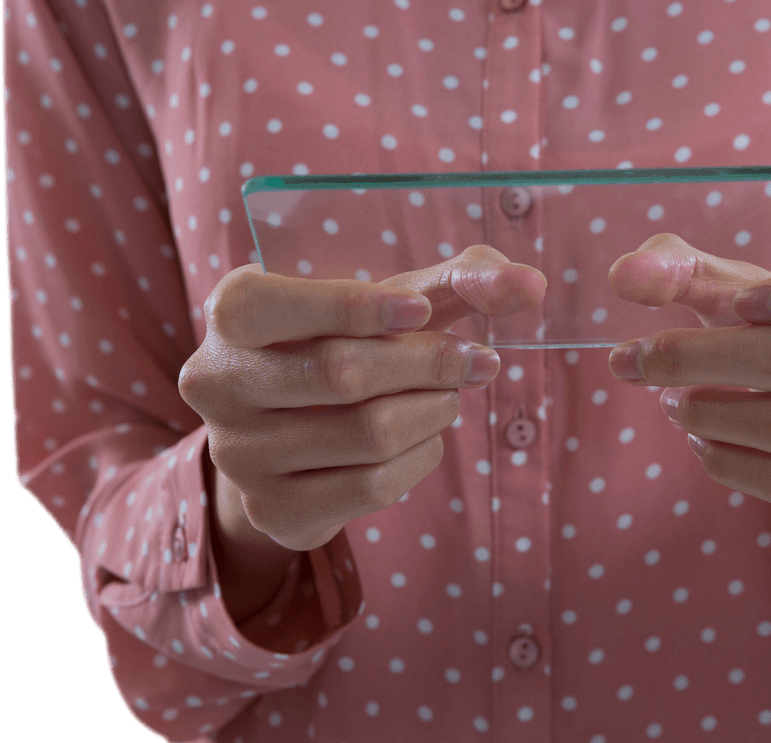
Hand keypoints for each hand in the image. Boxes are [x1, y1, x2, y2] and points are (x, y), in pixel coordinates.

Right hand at [179, 245, 545, 551]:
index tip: (423, 311)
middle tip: (481, 361)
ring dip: (434, 411)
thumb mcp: (387, 302)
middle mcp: (217, 384)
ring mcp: (240, 455)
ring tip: (450, 397)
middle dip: (430, 364)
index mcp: (231, 313)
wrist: (292, 430)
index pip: (282, 305)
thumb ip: (456, 282)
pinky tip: (426, 438)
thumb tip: (530, 284)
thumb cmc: (347, 342)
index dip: (356, 307)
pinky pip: (373, 486)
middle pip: (343, 374)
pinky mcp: (275, 511)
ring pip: (368, 434)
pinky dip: (422, 457)